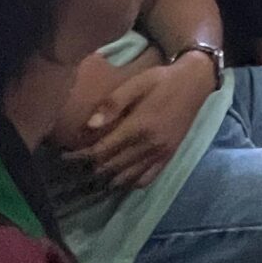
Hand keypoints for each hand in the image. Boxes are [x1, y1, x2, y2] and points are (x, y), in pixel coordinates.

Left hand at [67, 56, 216, 189]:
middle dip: (90, 167)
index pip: (102, 150)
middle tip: (74, 165)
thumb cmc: (162, 79)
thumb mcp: (136, 83)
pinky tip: (120, 178)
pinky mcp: (169, 156)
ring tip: (92, 173)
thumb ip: (113, 104)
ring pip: (127, 176)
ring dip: (107, 177)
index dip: (80, 156)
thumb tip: (89, 126)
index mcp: (139, 126)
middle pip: (112, 166)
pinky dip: (130, 182)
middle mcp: (150, 145)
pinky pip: (147, 179)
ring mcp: (161, 153)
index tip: (65, 156)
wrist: (196, 82)